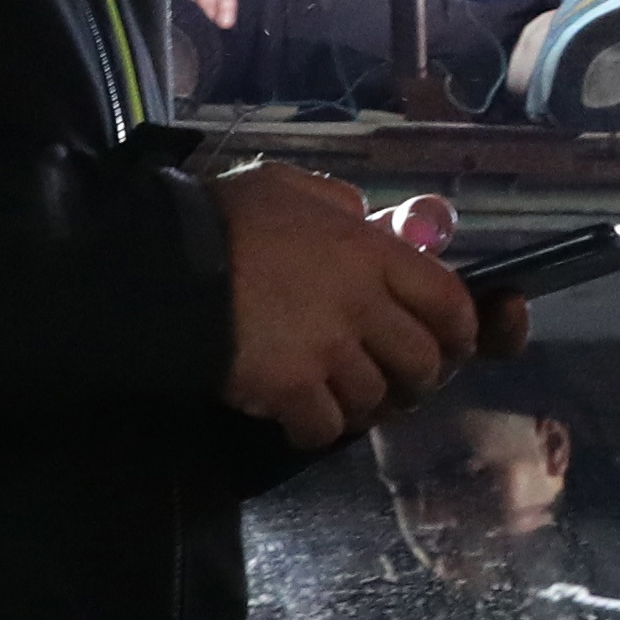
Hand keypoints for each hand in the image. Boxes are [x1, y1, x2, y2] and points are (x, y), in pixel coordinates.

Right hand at [216, 166, 488, 449]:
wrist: (160, 263)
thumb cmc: (223, 219)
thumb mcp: (289, 188)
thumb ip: (340, 204)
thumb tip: (372, 219)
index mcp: (369, 251)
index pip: (450, 301)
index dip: (460, 331)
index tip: (446, 345)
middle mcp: (360, 302)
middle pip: (423, 362)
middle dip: (413, 380)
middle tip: (389, 380)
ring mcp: (327, 348)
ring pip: (375, 400)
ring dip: (360, 406)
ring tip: (335, 397)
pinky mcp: (290, 388)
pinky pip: (328, 429)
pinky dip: (317, 430)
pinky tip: (297, 418)